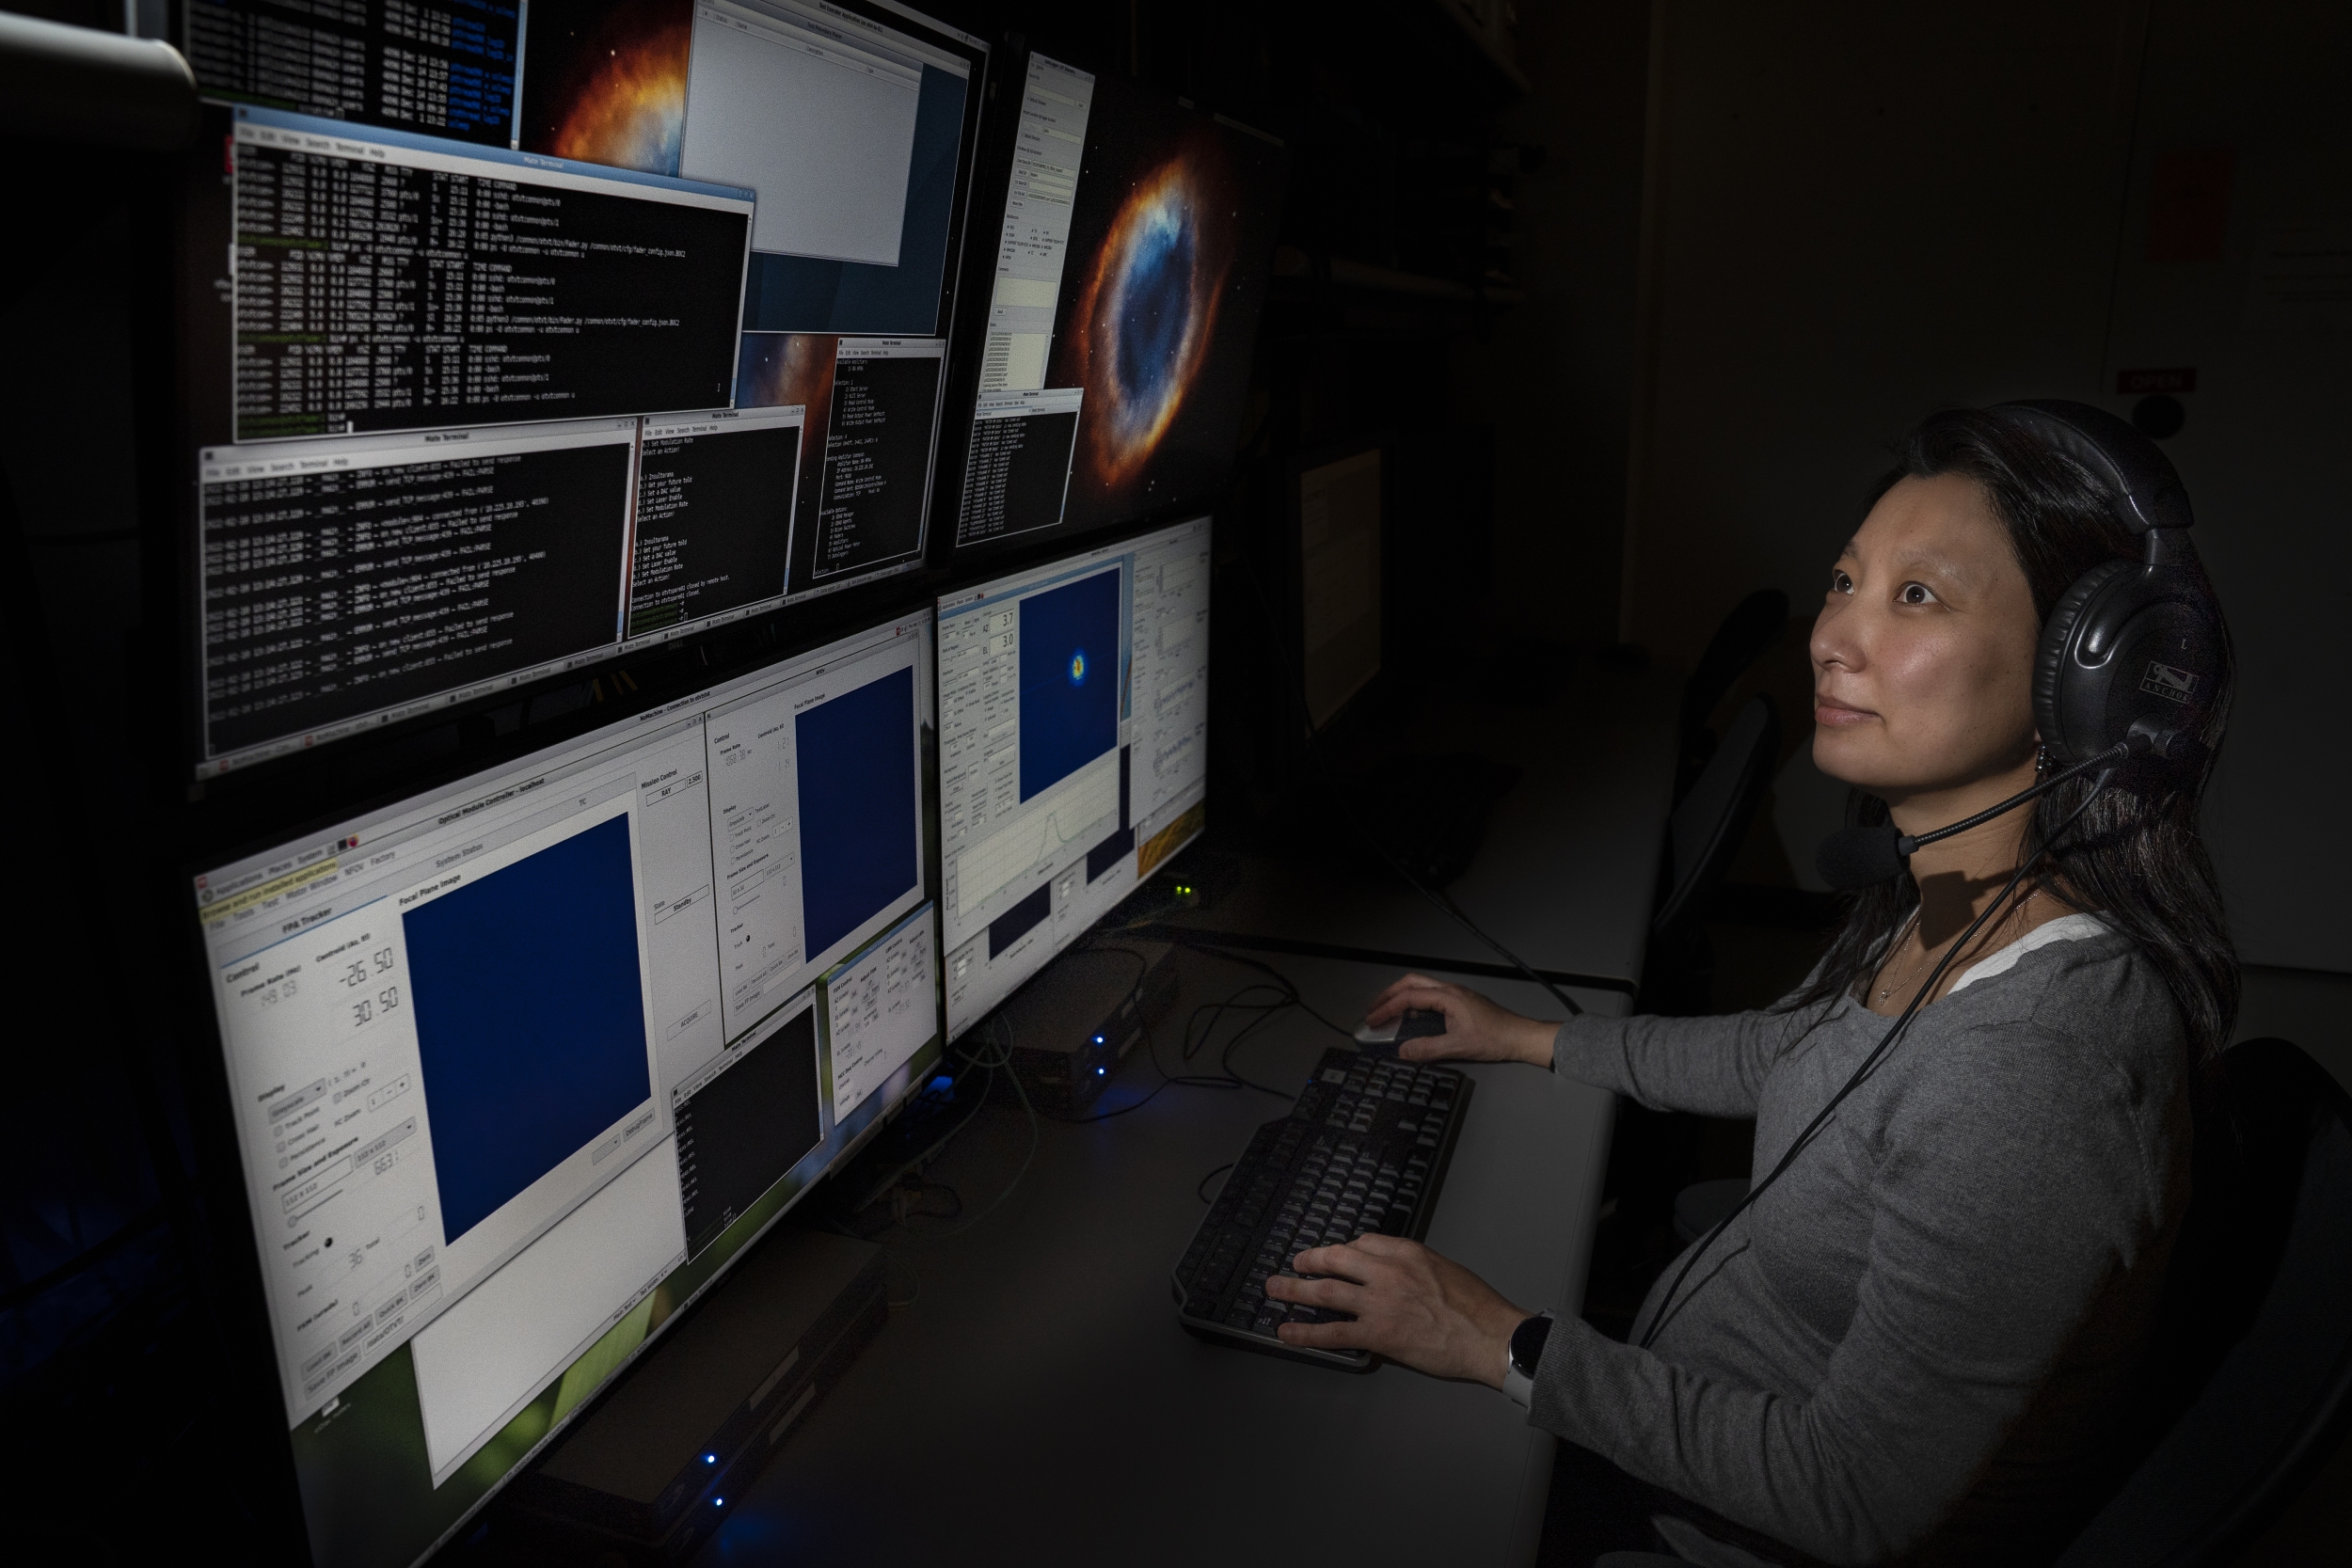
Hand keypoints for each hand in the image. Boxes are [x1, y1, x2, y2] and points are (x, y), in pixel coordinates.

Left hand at [1264, 1234, 1527, 1384]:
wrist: (1491, 1336)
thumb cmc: (1478, 1308)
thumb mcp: (1446, 1269)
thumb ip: (1417, 1267)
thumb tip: (1398, 1276)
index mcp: (1408, 1253)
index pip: (1364, 1241)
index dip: (1345, 1249)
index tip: (1337, 1256)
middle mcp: (1388, 1272)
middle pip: (1336, 1258)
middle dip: (1309, 1260)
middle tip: (1295, 1263)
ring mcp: (1379, 1303)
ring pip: (1325, 1291)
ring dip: (1294, 1290)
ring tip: (1274, 1289)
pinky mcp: (1378, 1334)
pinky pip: (1332, 1333)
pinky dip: (1304, 1333)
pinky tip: (1286, 1332)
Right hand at [1364, 974, 1556, 1066]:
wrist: (1519, 1036)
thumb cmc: (1495, 1038)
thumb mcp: (1458, 1047)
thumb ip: (1428, 1049)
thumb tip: (1403, 1052)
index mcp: (1448, 996)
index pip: (1408, 997)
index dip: (1387, 1008)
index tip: (1372, 1019)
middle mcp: (1450, 990)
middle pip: (1411, 982)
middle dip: (1389, 994)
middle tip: (1374, 1010)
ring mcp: (1456, 994)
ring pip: (1421, 987)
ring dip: (1401, 996)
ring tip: (1387, 1012)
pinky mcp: (1461, 1002)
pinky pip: (1430, 995)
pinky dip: (1414, 1002)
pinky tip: (1412, 1017)